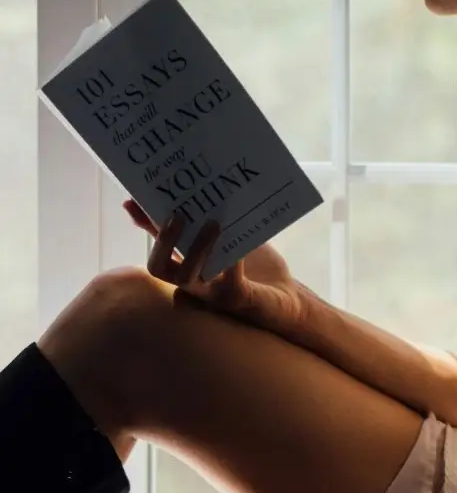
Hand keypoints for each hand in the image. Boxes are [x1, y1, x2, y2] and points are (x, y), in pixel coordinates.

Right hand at [123, 199, 310, 337]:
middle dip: (163, 241)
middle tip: (177, 215)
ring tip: (213, 223)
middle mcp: (193, 284)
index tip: (133, 199)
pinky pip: (230, 283)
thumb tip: (191, 192)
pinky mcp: (238, 300)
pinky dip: (233, 262)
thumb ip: (208, 222)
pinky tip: (240, 246)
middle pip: (159, 269)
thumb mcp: (229, 239)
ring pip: (189, 278)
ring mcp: (212, 294)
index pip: (157, 245)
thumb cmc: (254, 268)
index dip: (145, 224)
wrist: (286, 298)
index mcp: (187, 267)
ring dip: (197, 249)